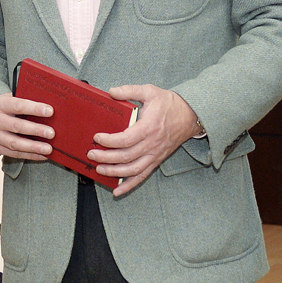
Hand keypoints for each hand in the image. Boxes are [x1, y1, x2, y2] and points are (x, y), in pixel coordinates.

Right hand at [0, 94, 54, 160]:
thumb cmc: (5, 108)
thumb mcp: (11, 100)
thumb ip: (26, 103)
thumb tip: (50, 110)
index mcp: (0, 104)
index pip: (18, 106)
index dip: (34, 109)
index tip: (50, 111)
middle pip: (17, 126)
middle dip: (36, 130)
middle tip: (51, 133)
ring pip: (15, 143)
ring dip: (33, 147)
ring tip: (48, 149)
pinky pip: (14, 154)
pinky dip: (30, 155)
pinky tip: (42, 155)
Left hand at [87, 84, 201, 197]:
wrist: (190, 115)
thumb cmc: (169, 103)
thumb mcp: (150, 91)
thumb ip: (129, 90)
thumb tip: (111, 92)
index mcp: (149, 127)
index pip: (126, 139)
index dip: (110, 141)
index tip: (97, 137)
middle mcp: (152, 144)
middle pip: (126, 156)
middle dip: (106, 158)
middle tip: (91, 154)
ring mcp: (154, 155)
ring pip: (132, 170)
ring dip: (114, 173)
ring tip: (99, 169)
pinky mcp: (156, 161)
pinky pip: (142, 176)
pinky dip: (129, 186)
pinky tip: (118, 191)